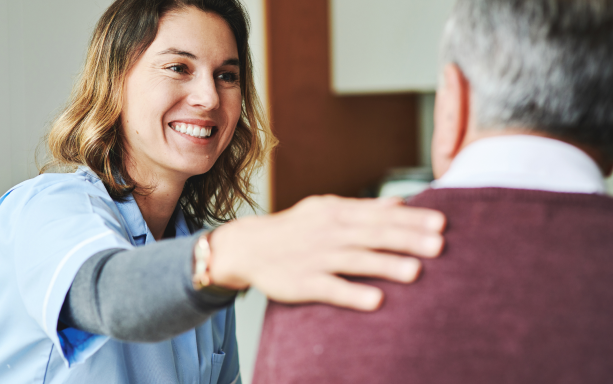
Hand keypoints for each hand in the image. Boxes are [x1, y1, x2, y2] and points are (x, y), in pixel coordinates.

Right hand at [208, 195, 444, 310]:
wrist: (248, 246)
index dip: (411, 219)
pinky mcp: (303, 282)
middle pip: (372, 235)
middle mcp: (328, 232)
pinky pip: (330, 288)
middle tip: (439, 245)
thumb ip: (364, 207)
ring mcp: (315, 257)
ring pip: (355, 260)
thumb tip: (401, 202)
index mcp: (337, 212)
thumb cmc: (295, 228)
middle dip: (407, 239)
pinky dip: (352, 293)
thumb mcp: (326, 208)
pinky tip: (376, 300)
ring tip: (416, 271)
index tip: (441, 223)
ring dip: (385, 265)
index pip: (380, 214)